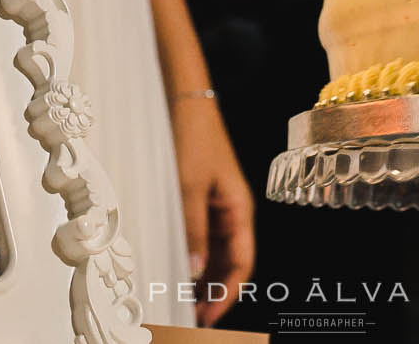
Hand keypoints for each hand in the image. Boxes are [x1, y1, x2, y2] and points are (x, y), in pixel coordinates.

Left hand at [171, 95, 253, 326]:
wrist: (184, 102)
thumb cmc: (193, 137)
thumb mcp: (190, 186)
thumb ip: (193, 229)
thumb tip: (196, 270)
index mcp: (239, 209)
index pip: (242, 262)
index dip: (229, 293)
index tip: (210, 316)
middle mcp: (231, 212)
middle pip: (229, 262)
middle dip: (214, 291)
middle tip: (191, 315)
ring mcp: (215, 207)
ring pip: (213, 252)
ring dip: (202, 277)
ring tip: (181, 299)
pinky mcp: (199, 200)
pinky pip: (200, 237)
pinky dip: (191, 256)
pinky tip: (176, 268)